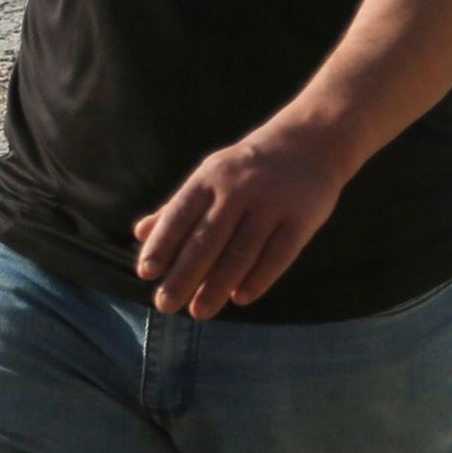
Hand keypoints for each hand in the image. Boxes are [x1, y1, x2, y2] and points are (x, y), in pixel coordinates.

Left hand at [132, 126, 355, 317]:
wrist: (311, 141)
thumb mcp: (211, 175)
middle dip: (183, 275)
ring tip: (198, 311)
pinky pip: (278, 255)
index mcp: (211, 177)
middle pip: (207, 240)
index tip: (146, 273)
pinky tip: (240, 298)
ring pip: (240, 253)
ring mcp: (272, 203)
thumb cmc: (249, 167)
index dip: (161, 245)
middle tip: (165, 304)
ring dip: (216, 286)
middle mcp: (239, 189)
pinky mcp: (302, 218)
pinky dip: (258, 279)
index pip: (179, 215)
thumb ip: (178, 206)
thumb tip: (140, 234)